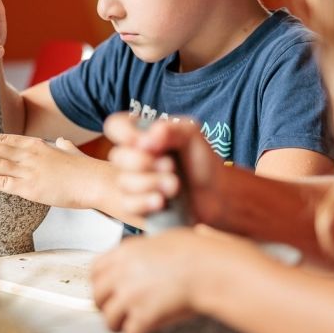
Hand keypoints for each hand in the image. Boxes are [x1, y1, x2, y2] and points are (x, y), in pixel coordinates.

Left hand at [0, 133, 105, 207]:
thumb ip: (64, 146)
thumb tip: (62, 142)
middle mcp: (29, 154)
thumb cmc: (86, 169)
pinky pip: (2, 182)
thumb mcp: (72, 152)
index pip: (4, 138)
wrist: (95, 181)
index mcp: (37, 144)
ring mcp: (28, 170)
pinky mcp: (30, 188)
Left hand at [91, 228, 260, 332]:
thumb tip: (159, 246)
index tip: (106, 290)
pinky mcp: (143, 317)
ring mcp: (130, 297)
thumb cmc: (197, 251)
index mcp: (125, 252)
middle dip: (105, 306)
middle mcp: (121, 274)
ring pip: (109, 320)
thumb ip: (152, 246)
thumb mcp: (167, 238)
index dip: (99, 283)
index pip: (94, 270)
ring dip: (119, 325)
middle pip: (97, 297)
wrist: (209, 269)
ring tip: (128, 327)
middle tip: (116, 311)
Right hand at [103, 113, 224, 222]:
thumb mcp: (192, 135)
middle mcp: (134, 158)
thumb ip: (170, 129)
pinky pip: (128, 204)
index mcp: (143, 136)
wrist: (217, 195)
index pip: (115, 126)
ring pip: (124, 182)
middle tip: (171, 165)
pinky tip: (162, 201)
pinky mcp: (138, 206)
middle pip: (117, 156)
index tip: (147, 142)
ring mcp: (134, 183)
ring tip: (175, 185)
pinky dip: (146, 202)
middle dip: (144, 162)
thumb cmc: (203, 162)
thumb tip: (147, 137)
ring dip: (151, 183)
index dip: (125, 133)